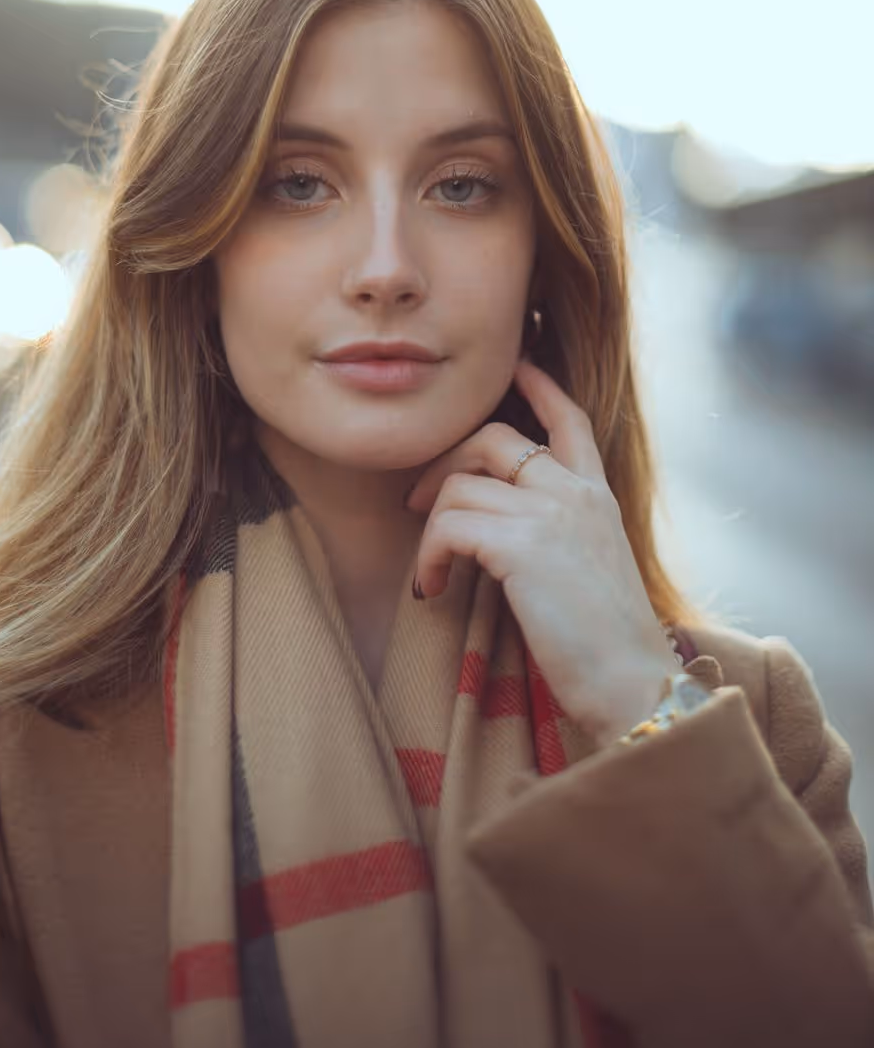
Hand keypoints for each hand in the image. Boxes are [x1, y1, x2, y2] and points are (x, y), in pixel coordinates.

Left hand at [405, 357, 677, 747]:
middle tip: (416, 503)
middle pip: (492, 437)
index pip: (568, 418)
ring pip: (460, 486)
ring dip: (428, 531)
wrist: (632, 684)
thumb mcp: (589, 570)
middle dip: (442, 462)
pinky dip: (427, 556)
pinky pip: (448, 526)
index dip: (537, 385)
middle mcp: (576, 493)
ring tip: (430, 573)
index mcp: (597, 497)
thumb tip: (498, 530)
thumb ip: (558, 535)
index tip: (516, 363)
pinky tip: (430, 587)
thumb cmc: (606, 646)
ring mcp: (552, 513)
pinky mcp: (523, 544)